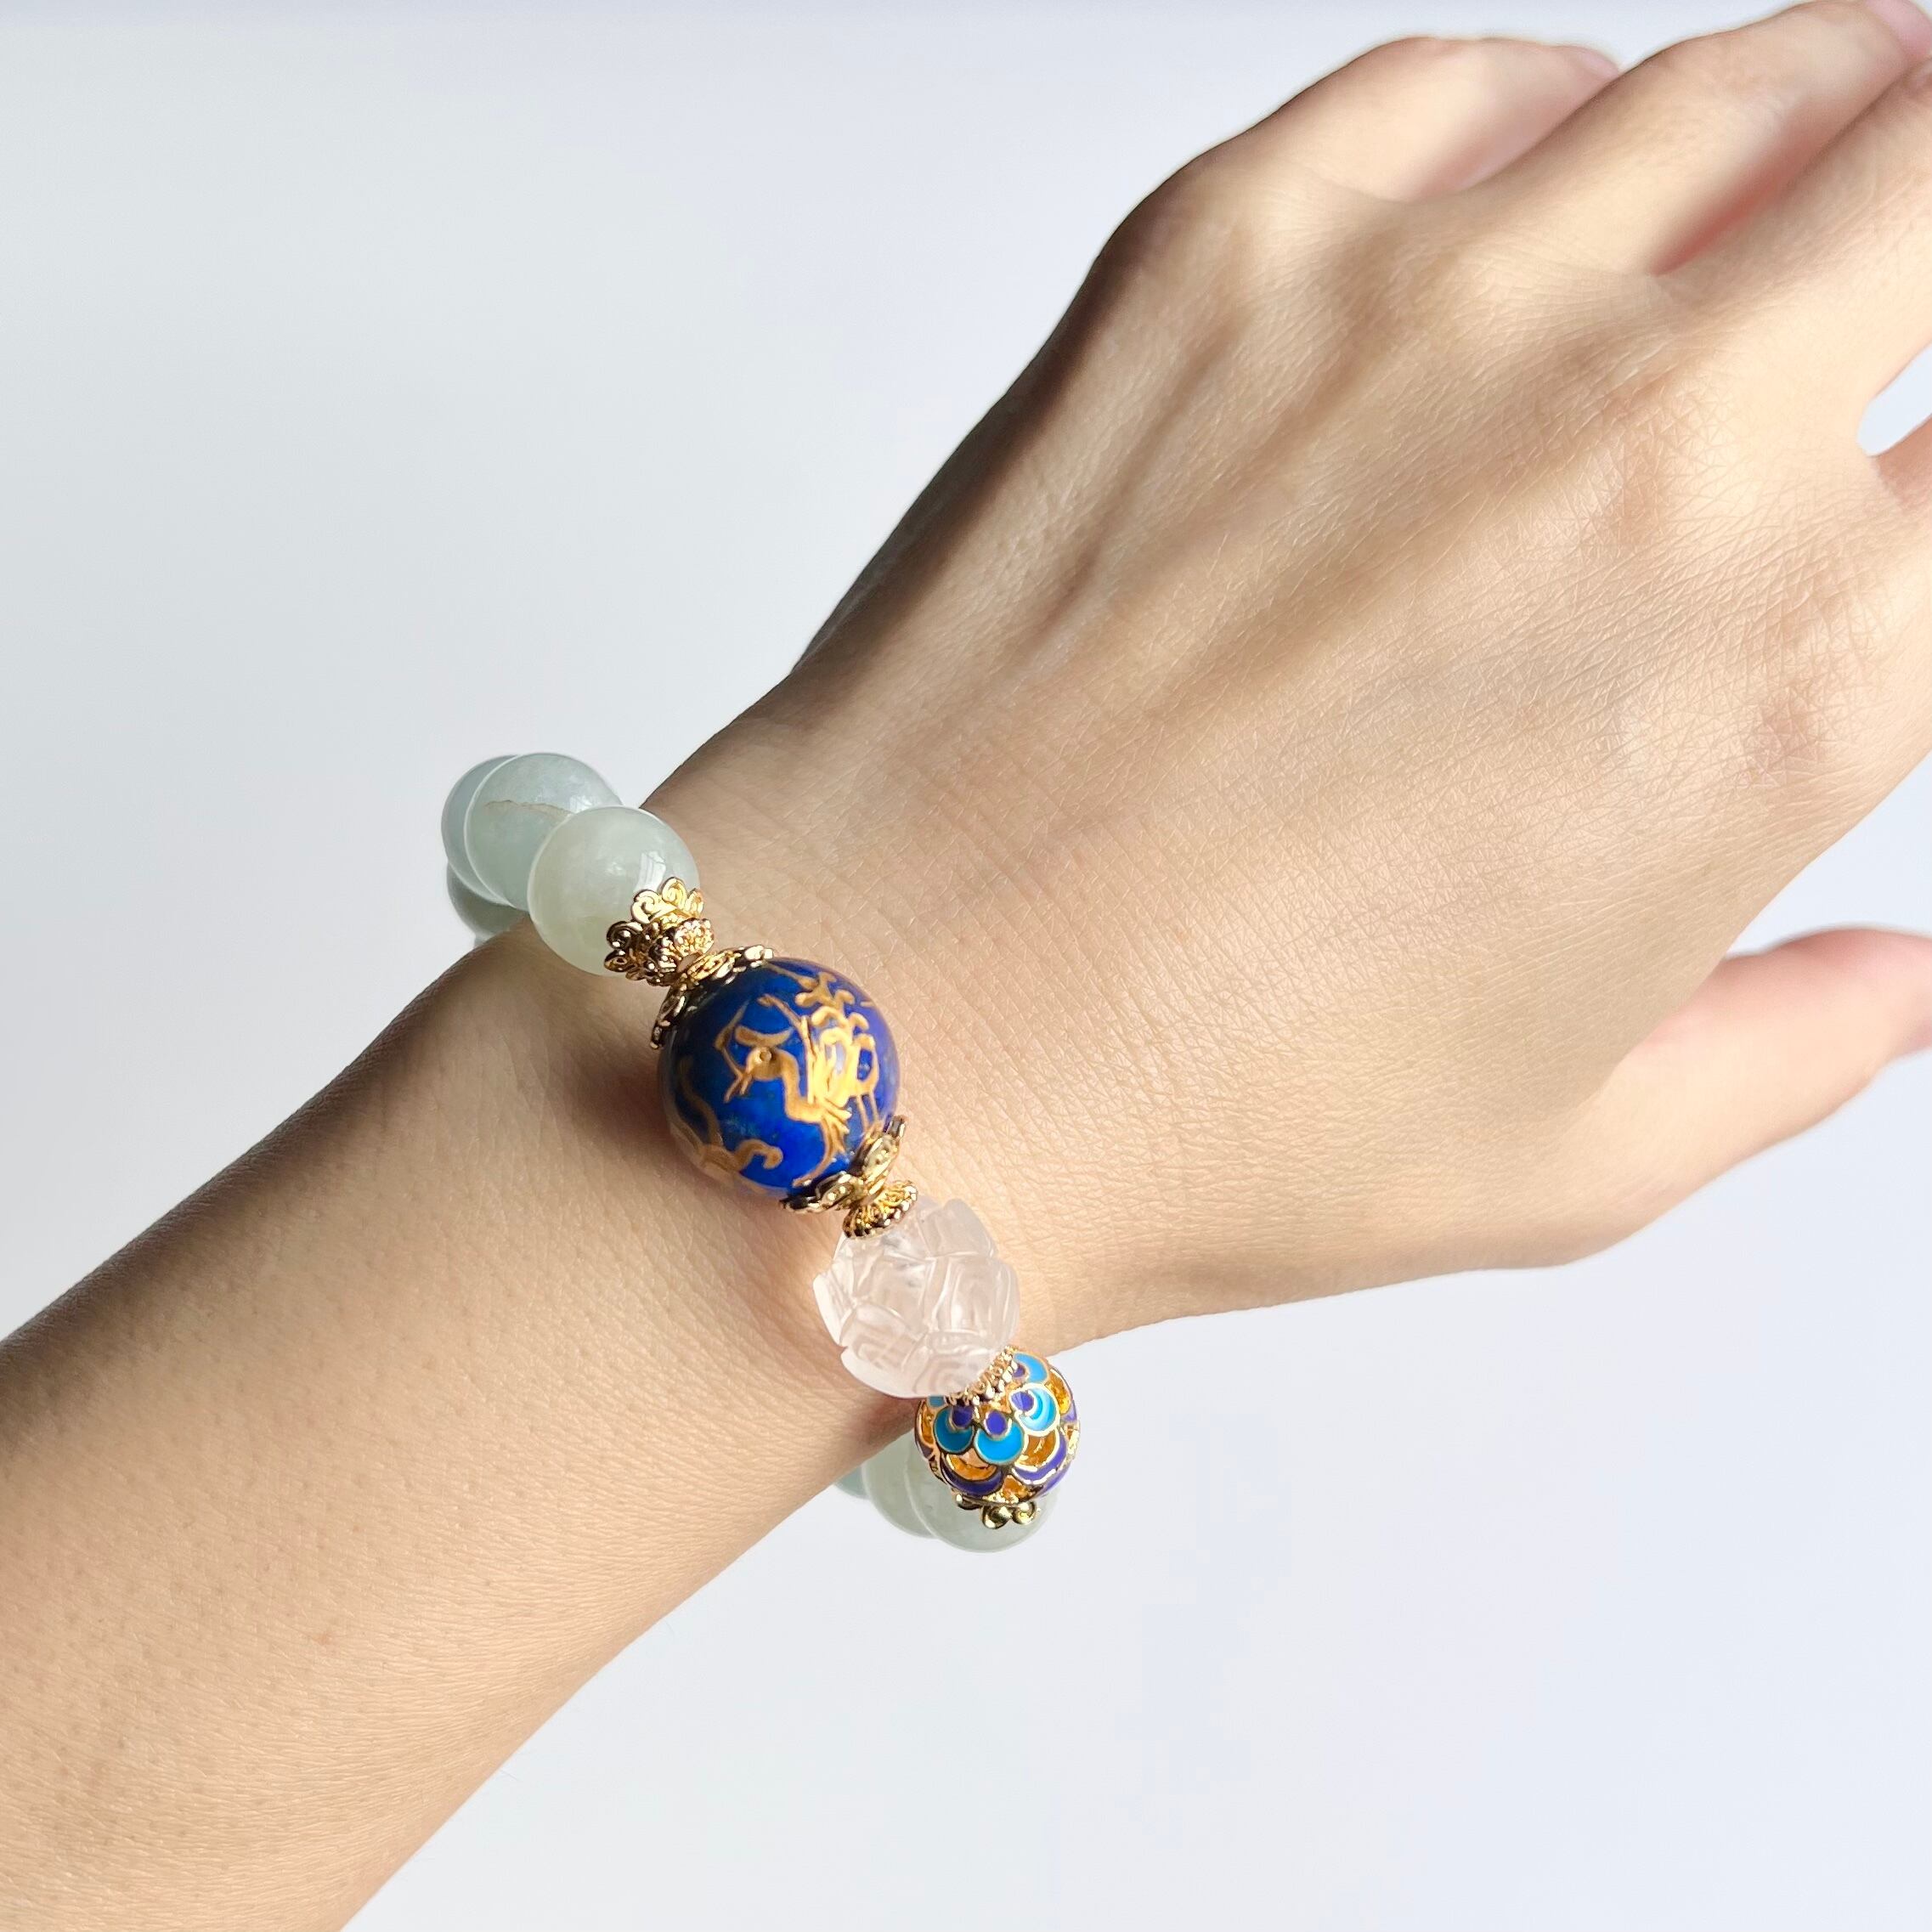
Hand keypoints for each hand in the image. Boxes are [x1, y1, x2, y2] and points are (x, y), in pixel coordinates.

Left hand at [654, 7, 1931, 1349]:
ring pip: (1726, 93)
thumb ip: (1787, 1049)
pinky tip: (1544, 158)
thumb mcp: (1569, 1158)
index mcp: (1779, 681)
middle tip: (1916, 219)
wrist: (901, 1021)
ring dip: (1815, 98)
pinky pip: (1456, 86)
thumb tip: (1894, 985)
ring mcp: (1424, 317)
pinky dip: (1541, 103)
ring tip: (1819, 124)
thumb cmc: (1199, 1109)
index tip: (1915, 472)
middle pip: (1920, 185)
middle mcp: (1640, 454)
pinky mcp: (1221, 255)